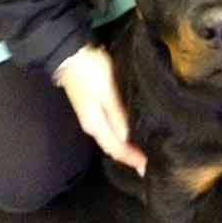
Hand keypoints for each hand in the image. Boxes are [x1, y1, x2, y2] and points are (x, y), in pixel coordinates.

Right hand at [57, 45, 146, 175]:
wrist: (69, 54)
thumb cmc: (90, 71)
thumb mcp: (107, 92)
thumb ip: (118, 114)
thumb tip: (128, 138)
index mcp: (95, 124)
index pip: (117, 149)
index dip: (132, 159)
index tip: (149, 168)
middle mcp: (93, 125)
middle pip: (114, 147)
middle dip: (131, 156)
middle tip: (151, 162)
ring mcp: (92, 117)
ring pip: (112, 138)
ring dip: (127, 146)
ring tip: (144, 150)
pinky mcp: (94, 108)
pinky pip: (110, 128)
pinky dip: (122, 134)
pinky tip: (131, 131)